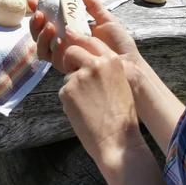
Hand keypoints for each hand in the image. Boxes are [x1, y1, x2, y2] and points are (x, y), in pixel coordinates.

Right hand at [29, 0, 139, 70]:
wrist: (129, 63)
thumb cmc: (119, 43)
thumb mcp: (105, 18)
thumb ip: (90, 3)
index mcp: (72, 31)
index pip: (50, 19)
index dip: (39, 10)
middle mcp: (65, 43)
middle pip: (40, 34)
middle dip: (35, 23)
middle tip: (39, 13)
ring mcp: (65, 56)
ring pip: (41, 47)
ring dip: (40, 35)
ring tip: (49, 25)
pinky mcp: (68, 67)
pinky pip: (52, 59)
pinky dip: (51, 48)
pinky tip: (58, 40)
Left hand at [60, 32, 144, 166]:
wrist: (118, 142)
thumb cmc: (122, 117)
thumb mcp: (121, 84)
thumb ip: (106, 70)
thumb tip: (90, 63)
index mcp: (111, 60)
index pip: (90, 42)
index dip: (83, 50)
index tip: (79, 56)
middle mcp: (95, 63)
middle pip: (72, 51)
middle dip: (71, 61)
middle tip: (76, 77)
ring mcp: (79, 76)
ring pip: (67, 76)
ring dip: (72, 87)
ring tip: (88, 106)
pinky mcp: (67, 91)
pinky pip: (63, 92)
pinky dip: (69, 102)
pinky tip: (83, 113)